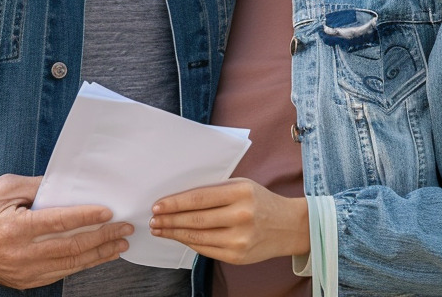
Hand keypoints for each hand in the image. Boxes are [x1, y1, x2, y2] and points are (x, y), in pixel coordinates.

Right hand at [0, 174, 131, 288]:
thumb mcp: (6, 187)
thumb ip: (38, 186)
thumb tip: (70, 184)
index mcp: (15, 227)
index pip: (59, 222)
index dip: (86, 217)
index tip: (109, 212)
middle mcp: (20, 253)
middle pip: (70, 247)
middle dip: (102, 238)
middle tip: (125, 229)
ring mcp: (22, 272)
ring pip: (68, 265)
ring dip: (98, 255)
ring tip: (119, 245)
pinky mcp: (23, 282)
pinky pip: (58, 274)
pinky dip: (80, 265)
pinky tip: (96, 256)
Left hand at [149, 179, 308, 263]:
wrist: (288, 225)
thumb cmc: (259, 201)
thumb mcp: (241, 186)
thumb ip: (214, 191)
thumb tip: (178, 200)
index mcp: (240, 193)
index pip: (199, 199)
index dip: (175, 203)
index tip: (157, 206)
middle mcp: (241, 216)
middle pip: (195, 219)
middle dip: (169, 220)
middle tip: (153, 220)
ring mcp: (240, 239)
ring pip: (198, 237)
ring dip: (174, 233)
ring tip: (160, 230)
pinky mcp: (238, 256)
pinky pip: (206, 250)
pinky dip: (189, 243)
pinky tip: (178, 237)